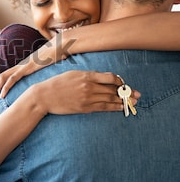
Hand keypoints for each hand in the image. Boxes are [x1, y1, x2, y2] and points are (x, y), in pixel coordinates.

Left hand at [0, 35, 67, 100]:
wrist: (62, 45)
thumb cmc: (59, 55)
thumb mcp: (52, 67)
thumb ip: (50, 73)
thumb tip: (56, 82)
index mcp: (25, 66)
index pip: (9, 76)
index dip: (2, 85)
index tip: (1, 97)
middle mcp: (22, 65)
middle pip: (3, 76)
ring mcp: (23, 65)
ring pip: (4, 77)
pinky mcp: (27, 67)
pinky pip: (13, 78)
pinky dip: (6, 87)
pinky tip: (3, 95)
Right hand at [19, 70, 140, 115]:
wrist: (44, 96)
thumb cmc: (56, 83)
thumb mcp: (72, 74)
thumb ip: (87, 75)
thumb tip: (101, 78)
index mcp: (86, 75)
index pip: (110, 77)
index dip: (120, 81)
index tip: (124, 83)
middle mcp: (89, 86)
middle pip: (113, 89)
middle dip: (127, 92)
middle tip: (137, 94)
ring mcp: (87, 98)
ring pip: (110, 99)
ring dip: (123, 101)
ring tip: (133, 102)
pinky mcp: (84, 108)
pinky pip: (103, 108)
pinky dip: (114, 108)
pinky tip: (121, 108)